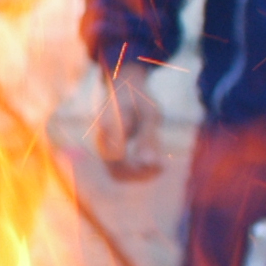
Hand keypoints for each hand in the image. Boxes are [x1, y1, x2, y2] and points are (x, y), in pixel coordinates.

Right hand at [92, 61, 168, 181]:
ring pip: (118, 174)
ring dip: (139, 175)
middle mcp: (102, 141)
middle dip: (141, 174)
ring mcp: (103, 148)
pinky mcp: (109, 152)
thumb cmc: (139, 99)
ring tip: (161, 166)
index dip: (139, 169)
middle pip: (117, 171)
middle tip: (162, 166)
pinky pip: (120, 169)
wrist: (123, 90)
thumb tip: (150, 163)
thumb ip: (149, 138)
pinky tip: (154, 163)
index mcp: (110, 129)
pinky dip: (137, 170)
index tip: (161, 164)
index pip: (119, 161)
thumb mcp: (150, 115)